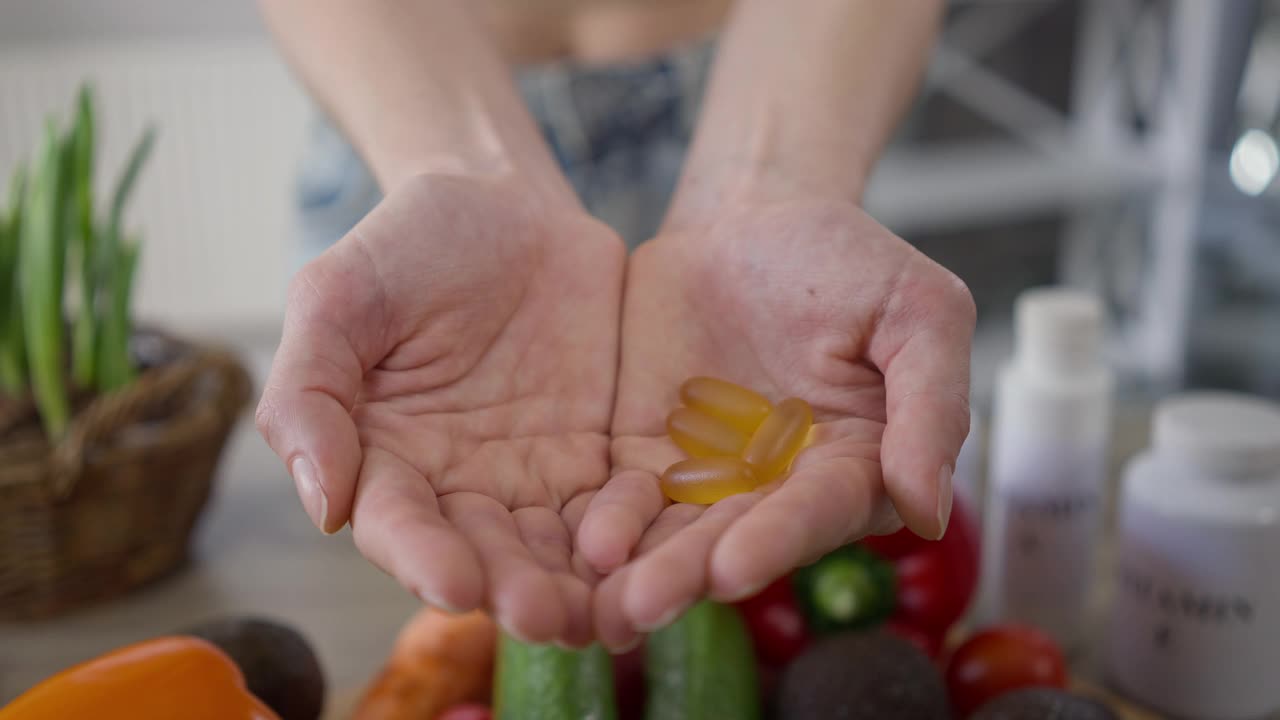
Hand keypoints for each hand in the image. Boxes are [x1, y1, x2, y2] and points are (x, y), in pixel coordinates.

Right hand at [255, 174, 625, 645]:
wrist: (506, 202)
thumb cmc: (408, 245)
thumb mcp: (338, 297)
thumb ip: (311, 393)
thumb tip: (322, 504)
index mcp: (386, 459)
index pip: (399, 525)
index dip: (424, 558)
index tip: (457, 585)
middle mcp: (458, 485)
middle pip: (484, 553)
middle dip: (514, 589)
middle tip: (545, 616)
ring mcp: (532, 476)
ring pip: (555, 549)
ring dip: (578, 585)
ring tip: (605, 611)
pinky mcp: (598, 456)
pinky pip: (620, 505)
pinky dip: (635, 533)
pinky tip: (657, 552)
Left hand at [577, 190, 974, 648]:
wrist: (748, 218)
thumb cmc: (845, 260)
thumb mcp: (916, 309)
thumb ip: (931, 404)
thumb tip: (928, 511)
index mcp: (856, 466)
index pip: (817, 511)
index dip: (777, 540)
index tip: (733, 568)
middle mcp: (780, 490)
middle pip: (734, 539)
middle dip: (688, 574)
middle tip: (642, 606)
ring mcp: (708, 480)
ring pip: (672, 535)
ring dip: (637, 571)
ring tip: (600, 602)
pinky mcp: (645, 458)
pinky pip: (621, 498)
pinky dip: (601, 525)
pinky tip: (573, 547)